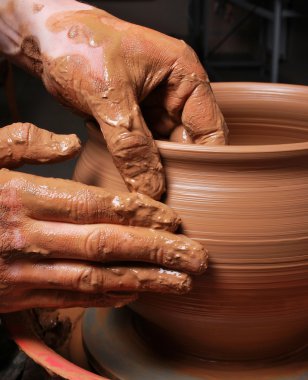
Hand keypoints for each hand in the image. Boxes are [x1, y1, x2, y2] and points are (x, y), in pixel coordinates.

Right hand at [0, 123, 206, 311]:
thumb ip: (22, 141)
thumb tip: (67, 144)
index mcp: (24, 198)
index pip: (97, 206)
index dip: (140, 213)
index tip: (174, 219)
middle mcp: (31, 238)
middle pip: (108, 246)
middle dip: (157, 253)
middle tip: (197, 258)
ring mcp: (26, 273)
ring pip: (98, 280)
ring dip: (145, 281)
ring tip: (182, 282)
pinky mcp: (19, 296)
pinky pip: (73, 299)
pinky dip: (110, 298)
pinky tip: (139, 292)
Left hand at [1, 0, 227, 198]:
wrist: (46, 38)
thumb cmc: (79, 44)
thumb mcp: (108, 97)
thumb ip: (131, 145)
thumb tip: (152, 188)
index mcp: (184, 75)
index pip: (212, 129)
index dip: (206, 163)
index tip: (195, 191)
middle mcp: (174, 93)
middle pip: (190, 144)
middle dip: (177, 170)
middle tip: (163, 197)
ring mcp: (155, 107)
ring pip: (166, 149)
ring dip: (156, 169)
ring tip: (145, 191)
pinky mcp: (136, 118)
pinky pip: (145, 148)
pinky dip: (138, 164)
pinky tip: (131, 177)